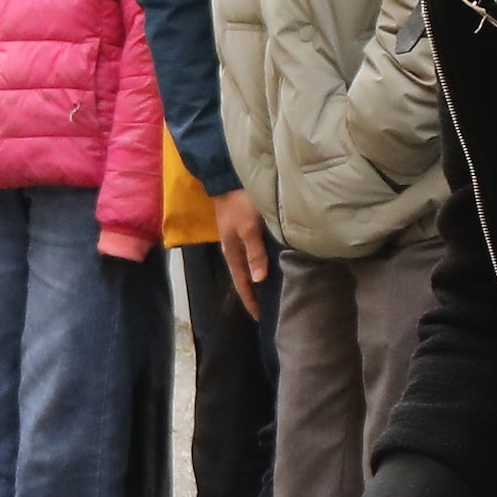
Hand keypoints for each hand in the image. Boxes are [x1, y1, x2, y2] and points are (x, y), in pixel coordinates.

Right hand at [209, 186, 268, 314]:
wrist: (227, 179)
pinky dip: (259, 264)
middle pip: (244, 278)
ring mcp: (238, 240)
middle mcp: (234, 250)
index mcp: (232, 254)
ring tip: (270, 291)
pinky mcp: (243, 230)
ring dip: (257, 280)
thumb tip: (258, 280)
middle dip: (254, 294)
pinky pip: (252, 254)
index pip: (242, 284)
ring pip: (248, 266)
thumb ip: (255, 253)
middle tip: (269, 308)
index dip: (251, 301)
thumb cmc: (238, 204)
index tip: (260, 317)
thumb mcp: (248, 228)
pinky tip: (269, 264)